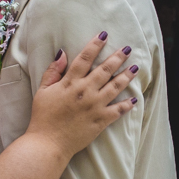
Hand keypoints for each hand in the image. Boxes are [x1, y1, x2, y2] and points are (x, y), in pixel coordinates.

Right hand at [26, 33, 139, 160]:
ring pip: (115, 87)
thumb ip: (53, 71)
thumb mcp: (43, 90)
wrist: (48, 143)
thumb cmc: (43, 117)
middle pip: (105, 70)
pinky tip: (134, 99)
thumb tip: (62, 52)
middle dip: (117, 57)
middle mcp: (85, 91)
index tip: (104, 35)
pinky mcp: (100, 121)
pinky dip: (127, 105)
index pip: (85, 58)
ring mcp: (95, 106)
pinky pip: (118, 110)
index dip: (95, 45)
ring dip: (126, 76)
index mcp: (70, 83)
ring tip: (135, 67)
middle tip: (127, 49)